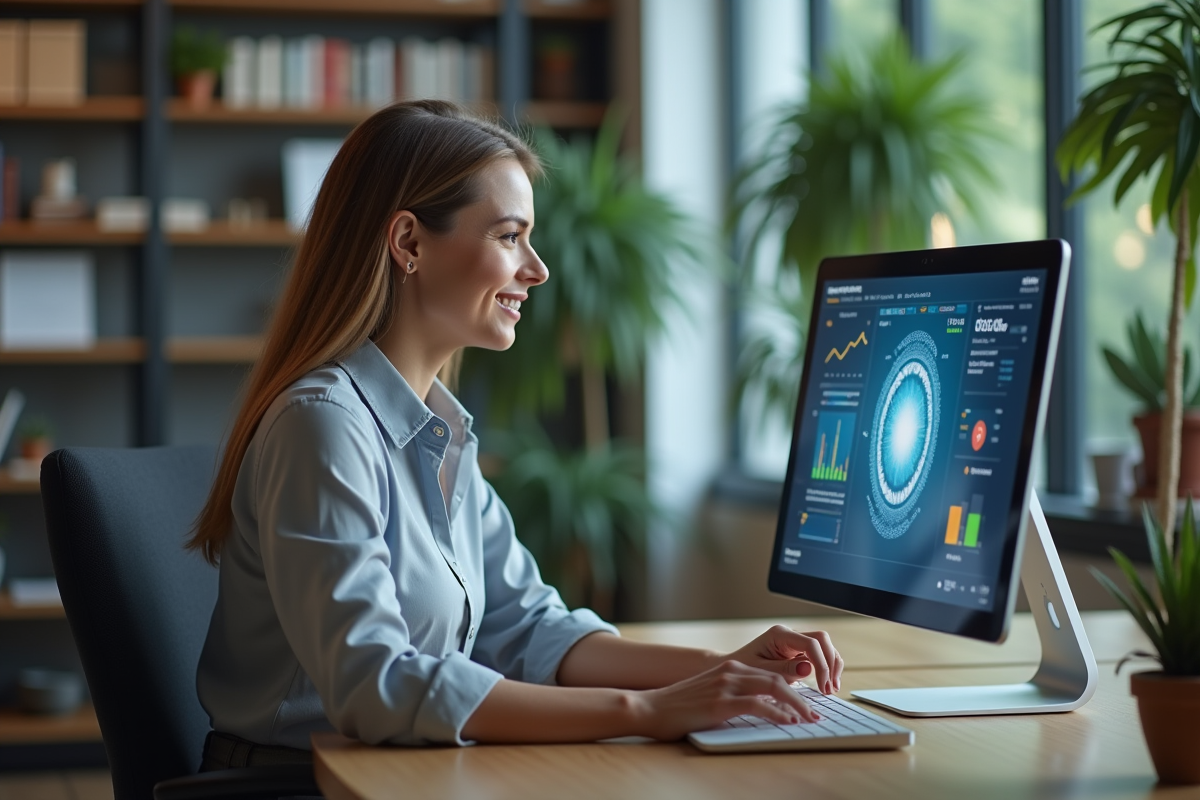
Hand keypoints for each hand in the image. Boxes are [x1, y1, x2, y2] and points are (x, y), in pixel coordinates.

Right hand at [631, 659, 820, 740]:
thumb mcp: (711, 694)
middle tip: (815, 715)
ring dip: (797, 705)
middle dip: (802, 697)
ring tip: (808, 719)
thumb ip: (735, 695)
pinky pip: (758, 705)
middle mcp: (731, 672)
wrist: (650, 708)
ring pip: (773, 688)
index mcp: (730, 668)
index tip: (807, 706)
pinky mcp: (720, 703)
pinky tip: (787, 721)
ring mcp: (726, 686)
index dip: (794, 689)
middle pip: (778, 679)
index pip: (771, 674)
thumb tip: (763, 710)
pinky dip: (777, 713)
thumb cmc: (680, 707)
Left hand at [723, 625, 843, 694]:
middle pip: (822, 640)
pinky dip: (827, 667)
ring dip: (832, 666)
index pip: (810, 644)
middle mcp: (790, 634)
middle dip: (830, 663)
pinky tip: (827, 684)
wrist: (735, 668)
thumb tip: (808, 667)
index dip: (821, 664)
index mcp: (779, 635)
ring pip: (824, 646)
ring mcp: (795, 641)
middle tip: (830, 689)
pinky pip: (820, 654)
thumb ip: (783, 670)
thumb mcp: (760, 672)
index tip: (823, 687)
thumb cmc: (743, 669)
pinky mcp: (799, 650)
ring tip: (831, 689)